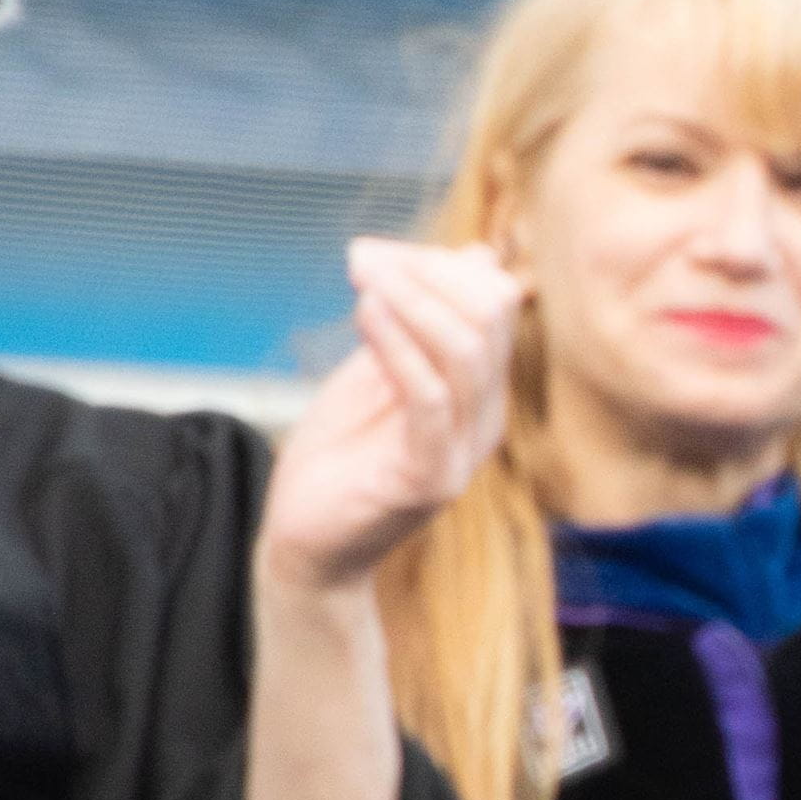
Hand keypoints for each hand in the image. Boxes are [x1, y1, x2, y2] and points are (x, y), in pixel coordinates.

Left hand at [256, 239, 522, 594]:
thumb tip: (476, 254)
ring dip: (413, 300)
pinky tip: (366, 314)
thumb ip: (418, 323)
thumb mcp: (380, 370)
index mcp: (479, 387)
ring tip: (363, 282)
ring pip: (468, 350)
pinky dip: (400, 345)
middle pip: (490, 315)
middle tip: (363, 260)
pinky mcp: (430, 478)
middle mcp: (485, 414)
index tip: (375, 253)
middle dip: (428, 272)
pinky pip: (430, 398)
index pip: (493, 300)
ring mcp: (464, 449)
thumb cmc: (341, 456)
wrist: (306, 546)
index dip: (440, 263)